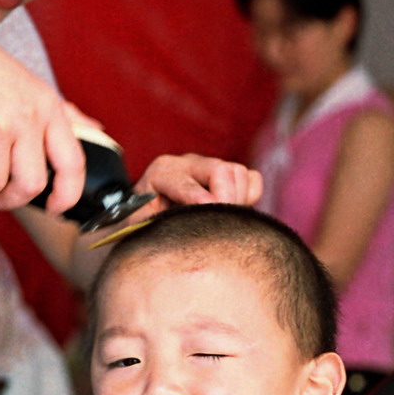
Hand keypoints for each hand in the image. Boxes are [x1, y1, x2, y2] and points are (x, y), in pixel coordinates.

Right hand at [0, 27, 86, 212]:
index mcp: (48, 106)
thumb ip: (63, 111)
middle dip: (13, 201)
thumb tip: (95, 129)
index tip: (55, 207)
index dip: (68, 194)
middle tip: (0, 199)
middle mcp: (27, 117)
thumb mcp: (30, 83)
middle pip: (32, 184)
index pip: (72, 162)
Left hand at [133, 154, 262, 213]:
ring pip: (239, 173)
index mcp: (162, 173)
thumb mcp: (142, 224)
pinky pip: (251, 179)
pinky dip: (249, 197)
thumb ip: (157, 224)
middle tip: (224, 224)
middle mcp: (187, 164)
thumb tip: (181, 231)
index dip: (201, 201)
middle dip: (227, 199)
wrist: (147, 213)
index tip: (211, 214)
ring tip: (223, 221)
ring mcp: (209, 166)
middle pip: (220, 169)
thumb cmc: (143, 222)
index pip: (186, 183)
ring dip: (238, 200)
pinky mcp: (228, 174)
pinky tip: (232, 213)